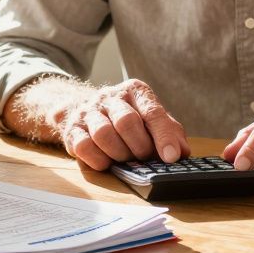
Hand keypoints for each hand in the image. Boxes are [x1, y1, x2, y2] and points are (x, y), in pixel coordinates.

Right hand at [53, 79, 189, 170]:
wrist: (85, 110)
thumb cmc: (127, 118)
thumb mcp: (151, 120)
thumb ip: (169, 133)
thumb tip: (181, 153)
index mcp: (135, 91)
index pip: (152, 112)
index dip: (163, 137)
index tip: (171, 157)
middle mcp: (110, 97)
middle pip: (126, 122)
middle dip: (139, 146)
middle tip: (143, 157)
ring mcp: (89, 111)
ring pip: (103, 134)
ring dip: (119, 154)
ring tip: (124, 158)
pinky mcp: (72, 128)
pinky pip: (83, 146)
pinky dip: (98, 159)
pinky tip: (106, 161)